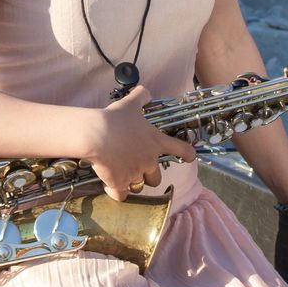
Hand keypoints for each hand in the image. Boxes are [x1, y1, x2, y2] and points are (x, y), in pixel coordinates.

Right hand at [85, 85, 196, 202]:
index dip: (186, 153)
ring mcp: (135, 174)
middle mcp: (149, 161)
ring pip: (138, 186)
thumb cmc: (115, 118)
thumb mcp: (130, 104)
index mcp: (155, 142)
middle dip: (148, 175)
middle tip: (136, 167)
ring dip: (131, 182)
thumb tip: (145, 91)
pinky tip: (109, 185)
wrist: (97, 135)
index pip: (179, 149)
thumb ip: (140, 97)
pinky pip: (121, 195)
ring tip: (119, 173)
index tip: (190, 157)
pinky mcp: (119, 184)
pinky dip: (115, 192)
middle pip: (156, 178)